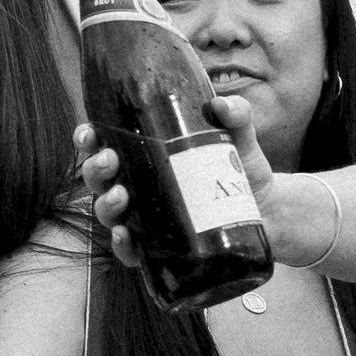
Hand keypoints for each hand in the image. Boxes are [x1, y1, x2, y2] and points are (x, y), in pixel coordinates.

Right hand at [79, 91, 270, 269]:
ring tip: (121, 195)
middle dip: (95, 169)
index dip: (88, 138)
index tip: (89, 133)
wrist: (267, 212)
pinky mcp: (159, 248)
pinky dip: (122, 244)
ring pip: (108, 212)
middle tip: (110, 159)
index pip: (105, 144)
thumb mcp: (238, 139)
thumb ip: (236, 116)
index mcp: (145, 156)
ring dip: (106, 204)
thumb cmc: (240, 171)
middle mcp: (137, 187)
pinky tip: (124, 234)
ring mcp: (146, 219)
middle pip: (99, 179)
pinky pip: (130, 251)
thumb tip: (222, 105)